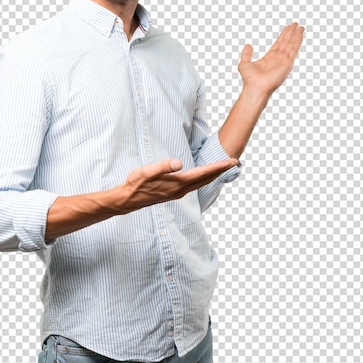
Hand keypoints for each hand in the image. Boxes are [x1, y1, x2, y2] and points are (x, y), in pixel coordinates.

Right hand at [119, 157, 238, 211]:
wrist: (127, 200)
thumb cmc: (135, 184)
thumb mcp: (147, 172)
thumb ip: (163, 167)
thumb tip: (179, 163)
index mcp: (177, 183)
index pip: (203, 173)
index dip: (218, 167)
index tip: (232, 162)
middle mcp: (180, 190)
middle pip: (206, 179)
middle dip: (221, 171)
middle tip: (235, 162)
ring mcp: (177, 193)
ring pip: (201, 183)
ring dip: (213, 175)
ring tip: (224, 168)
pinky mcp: (173, 193)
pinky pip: (194, 186)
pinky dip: (204, 179)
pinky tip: (204, 177)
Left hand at [238, 22, 304, 95]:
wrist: (255, 86)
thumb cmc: (250, 79)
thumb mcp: (244, 63)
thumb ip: (246, 54)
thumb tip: (248, 45)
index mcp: (270, 58)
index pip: (278, 44)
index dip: (283, 35)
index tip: (288, 28)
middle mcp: (278, 59)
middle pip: (286, 43)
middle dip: (291, 33)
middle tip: (296, 24)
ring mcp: (284, 61)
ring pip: (291, 45)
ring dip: (296, 35)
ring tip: (301, 27)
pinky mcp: (288, 63)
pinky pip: (294, 49)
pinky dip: (297, 41)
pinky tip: (300, 34)